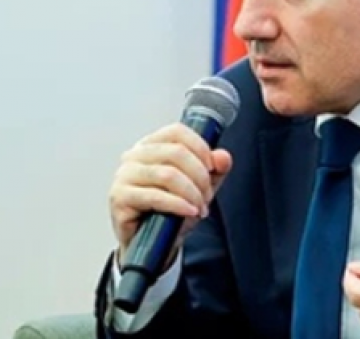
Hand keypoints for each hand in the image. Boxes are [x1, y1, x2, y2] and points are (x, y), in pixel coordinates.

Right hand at [109, 123, 232, 263]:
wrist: (153, 243)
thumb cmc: (172, 210)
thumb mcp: (200, 187)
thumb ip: (215, 169)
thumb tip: (223, 156)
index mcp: (151, 145)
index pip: (177, 132)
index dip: (200, 147)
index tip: (212, 167)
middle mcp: (134, 155)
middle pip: (176, 153)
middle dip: (200, 176)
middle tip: (206, 196)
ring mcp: (124, 176)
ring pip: (168, 174)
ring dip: (191, 193)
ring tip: (199, 207)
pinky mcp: (120, 197)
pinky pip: (155, 196)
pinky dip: (178, 204)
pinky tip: (189, 212)